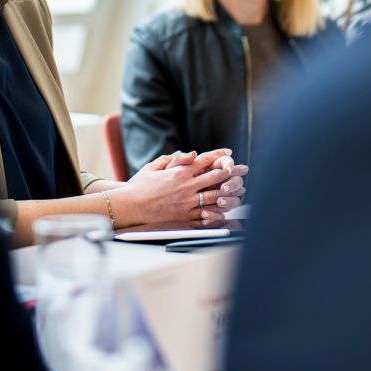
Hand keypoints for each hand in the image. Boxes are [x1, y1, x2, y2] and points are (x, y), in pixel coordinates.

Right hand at [120, 149, 243, 227]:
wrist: (129, 206)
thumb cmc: (139, 186)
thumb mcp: (154, 167)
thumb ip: (174, 159)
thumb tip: (192, 154)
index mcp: (179, 173)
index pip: (204, 161)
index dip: (218, 155)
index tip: (228, 152)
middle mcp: (185, 187)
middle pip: (214, 178)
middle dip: (230, 172)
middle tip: (241, 169)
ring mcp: (186, 203)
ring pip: (213, 197)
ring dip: (228, 193)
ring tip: (239, 190)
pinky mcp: (183, 218)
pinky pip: (204, 215)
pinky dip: (217, 212)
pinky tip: (226, 211)